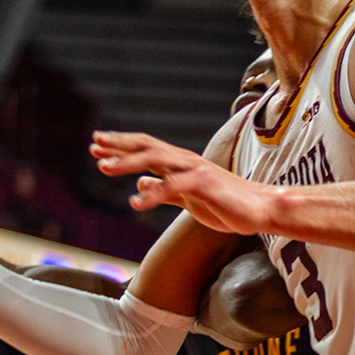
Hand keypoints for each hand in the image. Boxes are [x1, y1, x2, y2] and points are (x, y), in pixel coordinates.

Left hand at [91, 131, 277, 234]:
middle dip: (119, 145)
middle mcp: (186, 161)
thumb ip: (165, 190)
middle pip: (146, 146)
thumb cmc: (228, 204)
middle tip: (94, 145)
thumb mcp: (189, 197)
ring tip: (103, 168)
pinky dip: (152, 193)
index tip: (97, 146)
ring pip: (156, 158)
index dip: (121, 146)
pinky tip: (134, 203)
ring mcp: (195, 170)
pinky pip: (173, 186)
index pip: (146, 148)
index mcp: (181, 163)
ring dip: (128, 162)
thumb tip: (141, 182)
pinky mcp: (204, 184)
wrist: (261, 209)